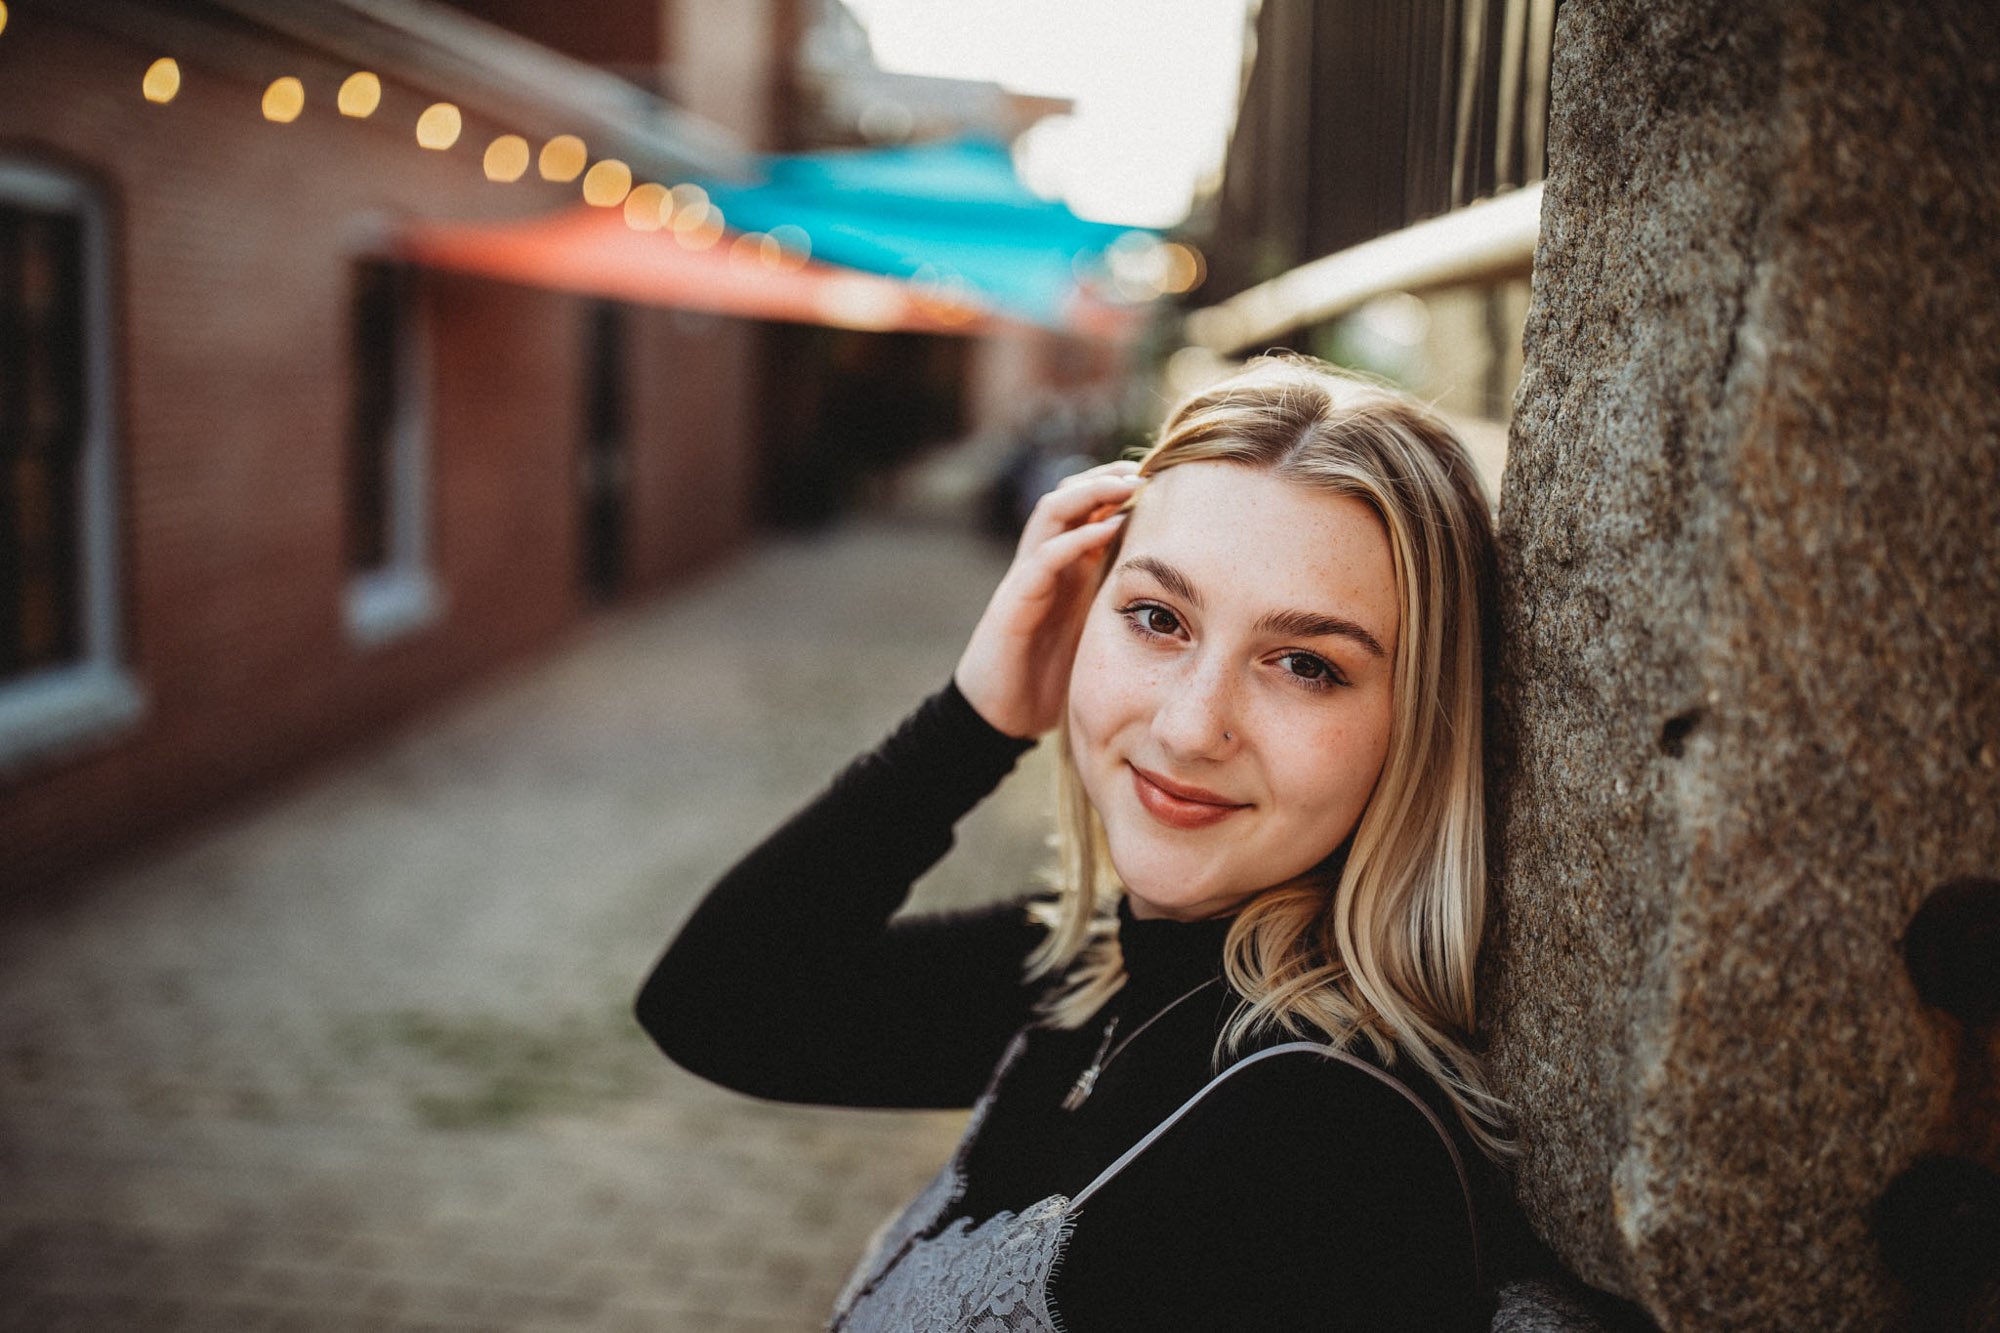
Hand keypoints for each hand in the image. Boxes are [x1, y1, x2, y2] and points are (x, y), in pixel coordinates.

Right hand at [954, 461, 1142, 738]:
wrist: (1001, 715)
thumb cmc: (1048, 674)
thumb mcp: (1094, 629)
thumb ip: (1119, 601)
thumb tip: (1177, 594)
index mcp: (1063, 567)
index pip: (1085, 508)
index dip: (1116, 487)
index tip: (1158, 477)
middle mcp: (1042, 563)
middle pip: (1068, 497)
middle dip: (1105, 477)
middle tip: (1144, 469)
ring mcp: (1025, 577)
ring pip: (1052, 512)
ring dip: (1090, 492)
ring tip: (1128, 484)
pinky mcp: (1014, 601)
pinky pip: (1044, 558)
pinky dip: (1077, 538)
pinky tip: (1109, 528)